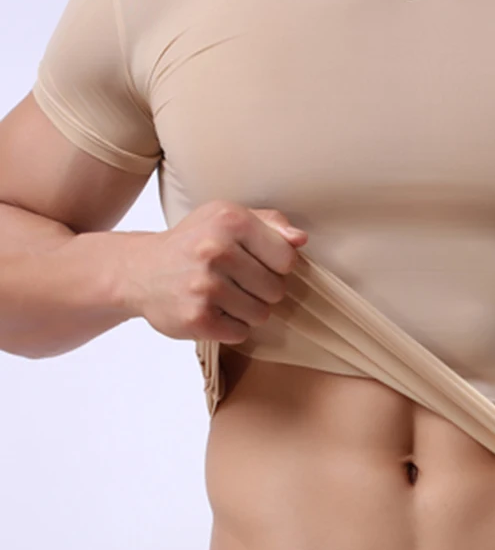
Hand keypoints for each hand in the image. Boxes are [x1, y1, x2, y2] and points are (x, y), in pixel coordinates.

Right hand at [122, 200, 307, 343]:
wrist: (139, 270)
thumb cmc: (195, 241)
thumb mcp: (227, 217)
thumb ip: (270, 223)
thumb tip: (300, 239)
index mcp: (230, 220)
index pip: (287, 258)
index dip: (277, 265)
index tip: (258, 262)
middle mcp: (216, 251)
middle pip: (276, 289)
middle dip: (262, 290)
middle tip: (236, 281)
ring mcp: (204, 287)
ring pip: (261, 314)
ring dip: (247, 310)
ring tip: (223, 296)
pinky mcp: (196, 318)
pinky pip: (240, 332)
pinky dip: (230, 327)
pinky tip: (211, 310)